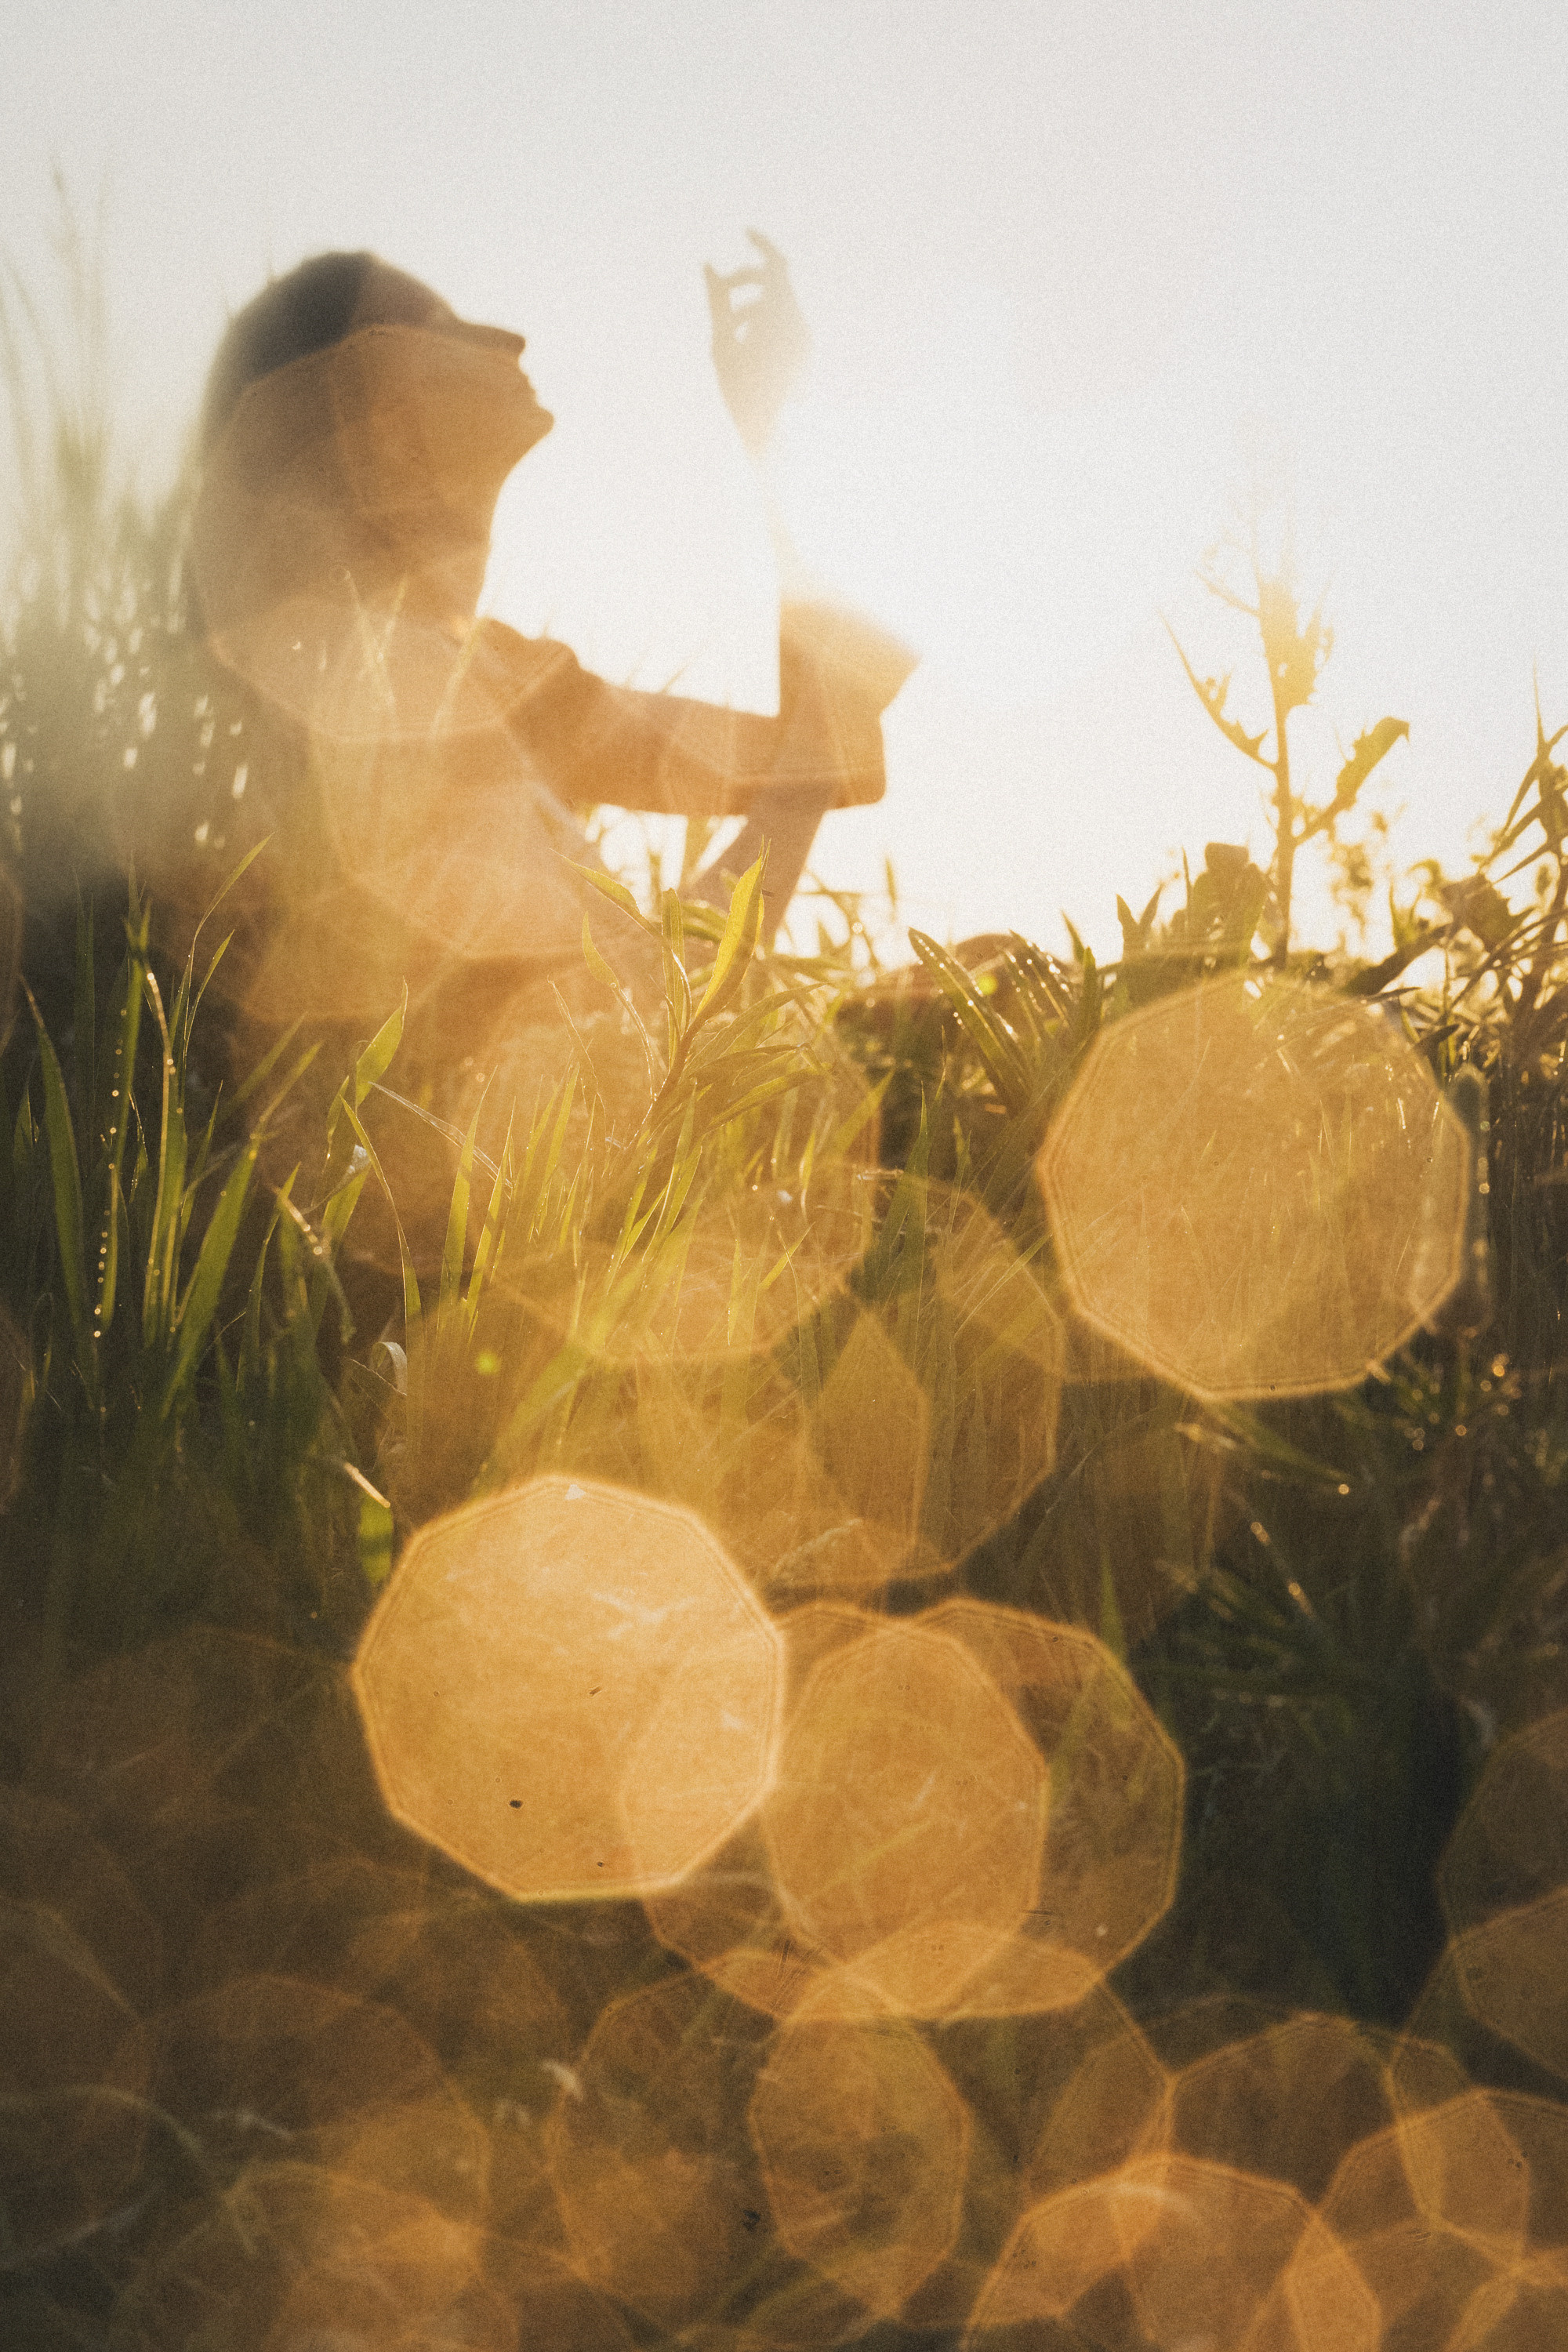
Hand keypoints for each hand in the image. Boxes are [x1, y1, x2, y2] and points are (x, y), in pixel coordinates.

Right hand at [704, 229, 810, 457]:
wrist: (772, 437)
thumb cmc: (742, 393)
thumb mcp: (720, 343)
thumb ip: (716, 300)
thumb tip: (707, 264)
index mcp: (780, 317)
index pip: (776, 264)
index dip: (761, 243)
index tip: (744, 232)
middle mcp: (799, 324)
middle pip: (775, 283)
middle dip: (746, 280)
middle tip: (719, 288)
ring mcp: (806, 340)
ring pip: (777, 306)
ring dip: (750, 308)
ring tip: (728, 333)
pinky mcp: (806, 354)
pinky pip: (784, 325)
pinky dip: (762, 326)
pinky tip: (745, 350)